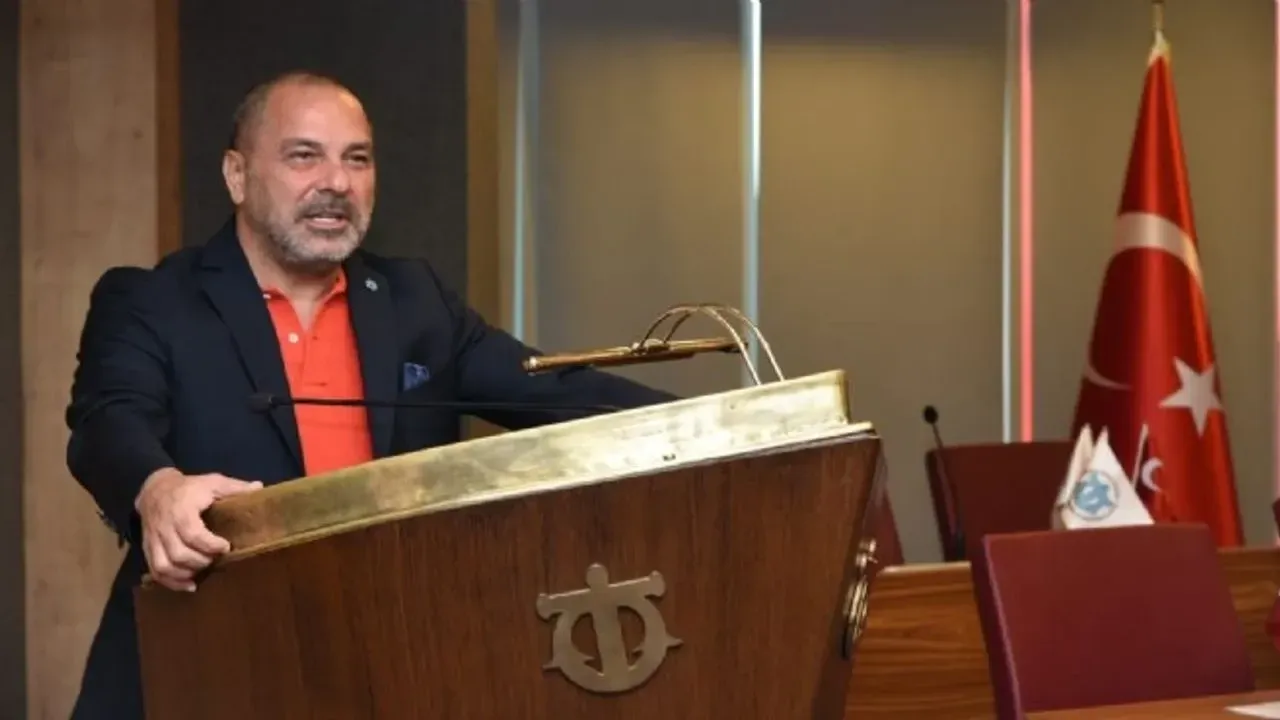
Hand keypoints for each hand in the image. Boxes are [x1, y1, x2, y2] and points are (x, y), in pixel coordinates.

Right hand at [134, 468, 261, 591]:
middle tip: (216, 559)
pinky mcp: (148, 549)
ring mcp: (153, 540)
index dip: (210, 545)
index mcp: (181, 509)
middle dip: (201, 561)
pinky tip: (189, 585)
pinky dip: (171, 582)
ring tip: (203, 572)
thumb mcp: (212, 482)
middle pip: (179, 553)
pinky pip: (155, 571)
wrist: (154, 490)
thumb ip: (234, 487)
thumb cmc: (189, 488)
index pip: (192, 533)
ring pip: (164, 565)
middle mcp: (164, 526)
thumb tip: (260, 487)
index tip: (226, 547)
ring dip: (185, 574)